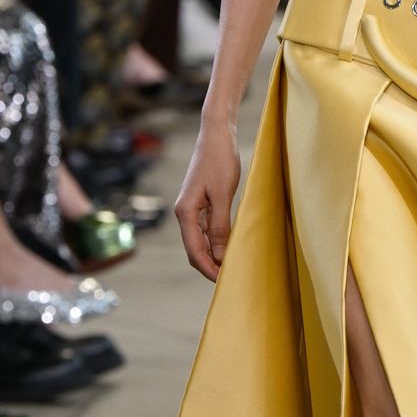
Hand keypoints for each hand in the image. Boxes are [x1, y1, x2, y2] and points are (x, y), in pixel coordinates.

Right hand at [174, 115, 241, 280]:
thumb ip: (219, 225)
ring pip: (200, 241)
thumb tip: (218, 254)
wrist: (216, 134)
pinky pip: (205, 229)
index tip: (224, 282)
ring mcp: (191, 208)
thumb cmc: (220, 160)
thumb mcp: (222, 194)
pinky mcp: (200, 202)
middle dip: (210, 266)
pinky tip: (229, 246)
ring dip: (213, 255)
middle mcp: (184, 213)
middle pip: (194, 249)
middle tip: (231, 278)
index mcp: (185, 212)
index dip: (209, 269)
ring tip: (232, 266)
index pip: (194, 251)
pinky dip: (215, 241)